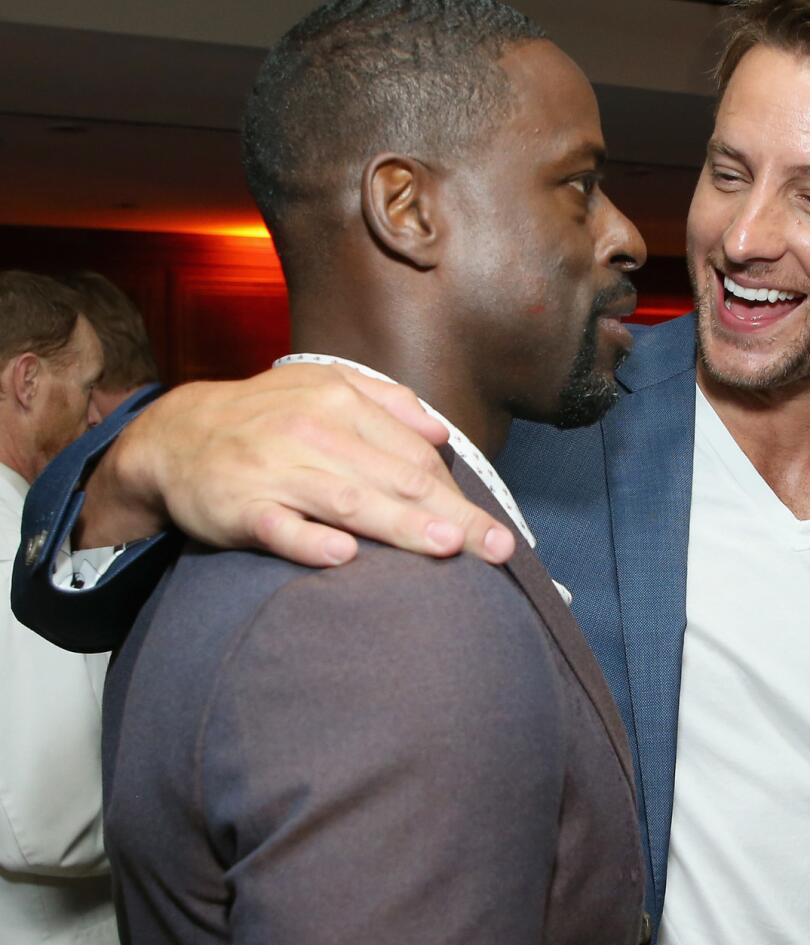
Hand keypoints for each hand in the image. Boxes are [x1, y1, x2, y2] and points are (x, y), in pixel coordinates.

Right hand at [76, 364, 515, 566]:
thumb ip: (386, 403)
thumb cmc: (265, 418)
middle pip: (396, 481)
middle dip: (452, 516)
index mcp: (340, 404)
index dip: (458, 494)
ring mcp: (277, 472)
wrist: (176, 437)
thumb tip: (440, 434)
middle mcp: (313, 434)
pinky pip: (281, 527)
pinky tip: (344, 557)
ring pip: (350, 502)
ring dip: (400, 526)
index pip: (413, 457)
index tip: (494, 530)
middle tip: (496, 548)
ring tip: (447, 547)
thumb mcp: (322, 387)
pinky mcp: (242, 507)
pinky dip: (310, 541)